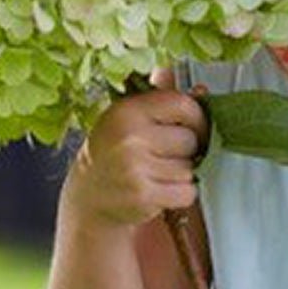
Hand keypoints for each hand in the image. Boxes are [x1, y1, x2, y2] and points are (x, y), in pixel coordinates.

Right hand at [66, 88, 208, 228]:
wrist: (86, 199)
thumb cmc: (115, 152)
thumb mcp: (130, 118)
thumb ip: (164, 97)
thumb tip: (201, 89)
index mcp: (127, 111)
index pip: (184, 105)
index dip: (198, 118)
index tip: (195, 128)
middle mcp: (129, 138)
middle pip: (190, 140)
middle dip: (187, 150)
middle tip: (166, 156)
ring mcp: (134, 169)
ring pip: (189, 168)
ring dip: (183, 175)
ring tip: (159, 174)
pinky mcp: (142, 197)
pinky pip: (186, 192)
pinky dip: (181, 195)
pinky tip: (161, 191)